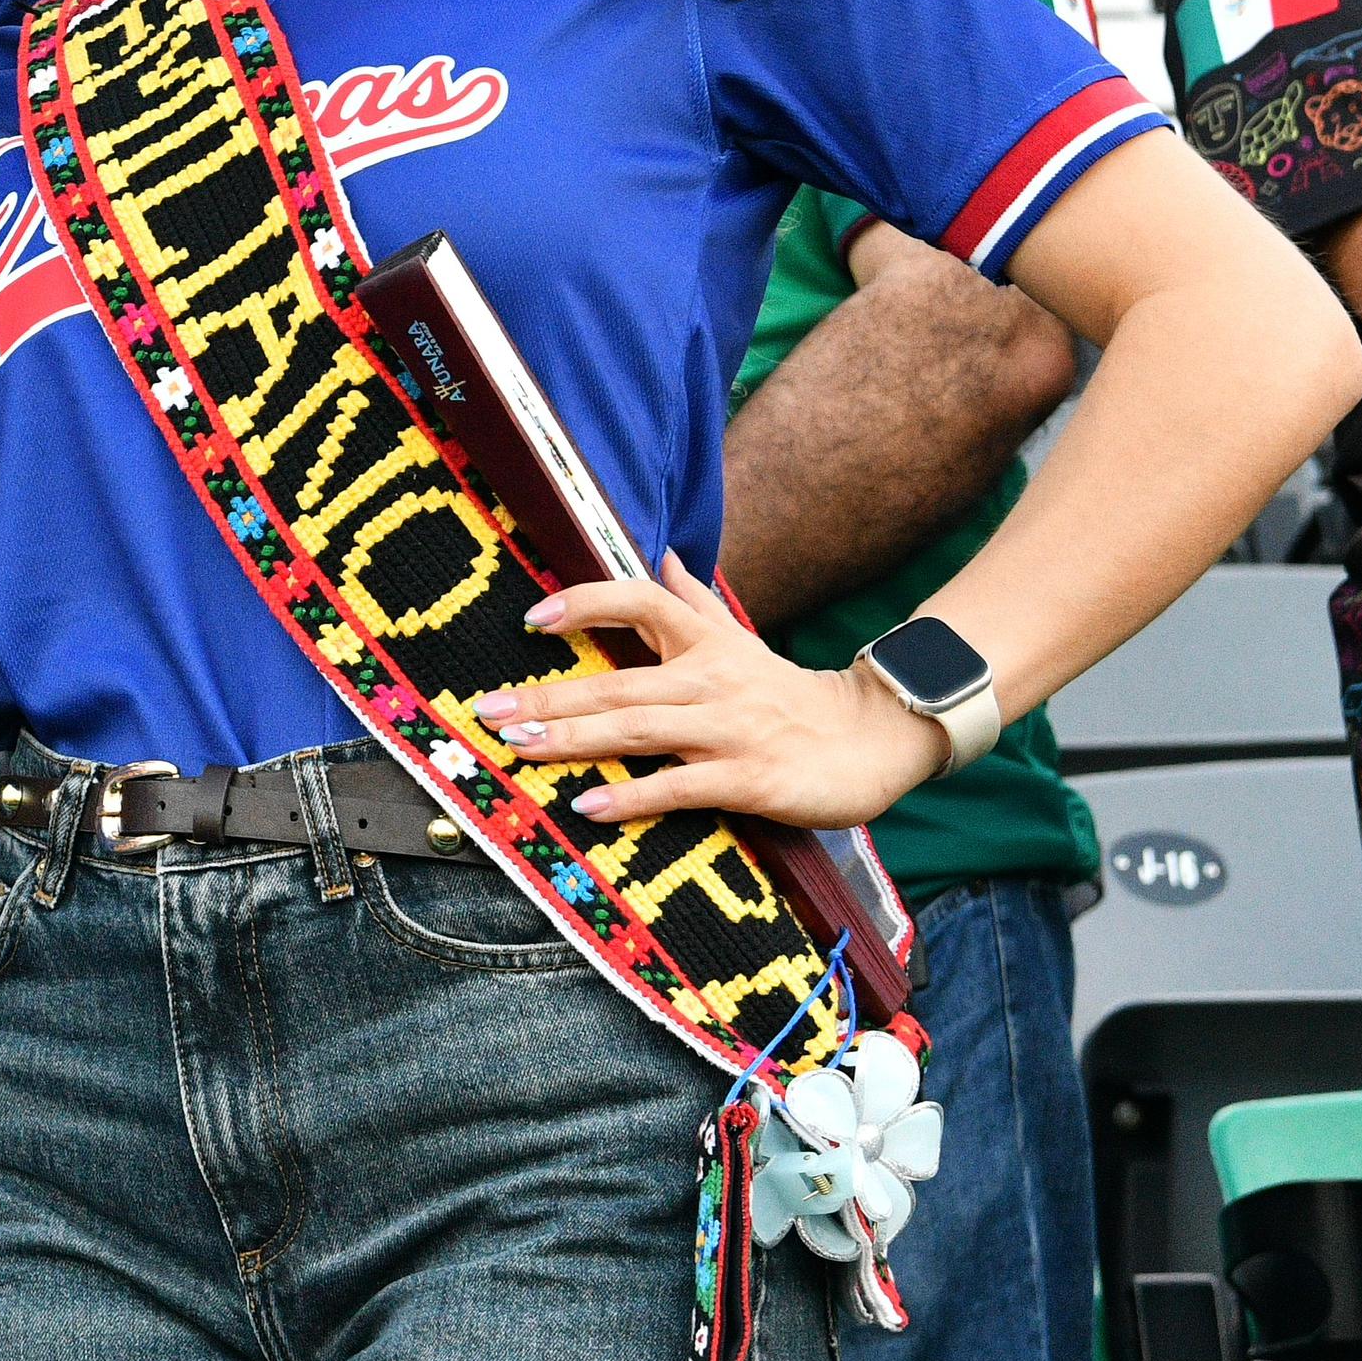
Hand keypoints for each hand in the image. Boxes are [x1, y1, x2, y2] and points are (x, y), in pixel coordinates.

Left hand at [472, 554, 953, 830]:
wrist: (872, 740)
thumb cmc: (791, 695)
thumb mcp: (740, 642)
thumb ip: (695, 602)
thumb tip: (662, 555)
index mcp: (707, 643)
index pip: (641, 603)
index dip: (587, 604)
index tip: (532, 619)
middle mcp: (711, 680)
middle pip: (617, 683)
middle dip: (549, 695)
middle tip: (489, 709)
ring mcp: (729, 730)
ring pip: (638, 730)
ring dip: (574, 739)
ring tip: (520, 746)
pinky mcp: (749, 779)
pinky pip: (680, 786)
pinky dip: (633, 796)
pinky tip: (589, 804)